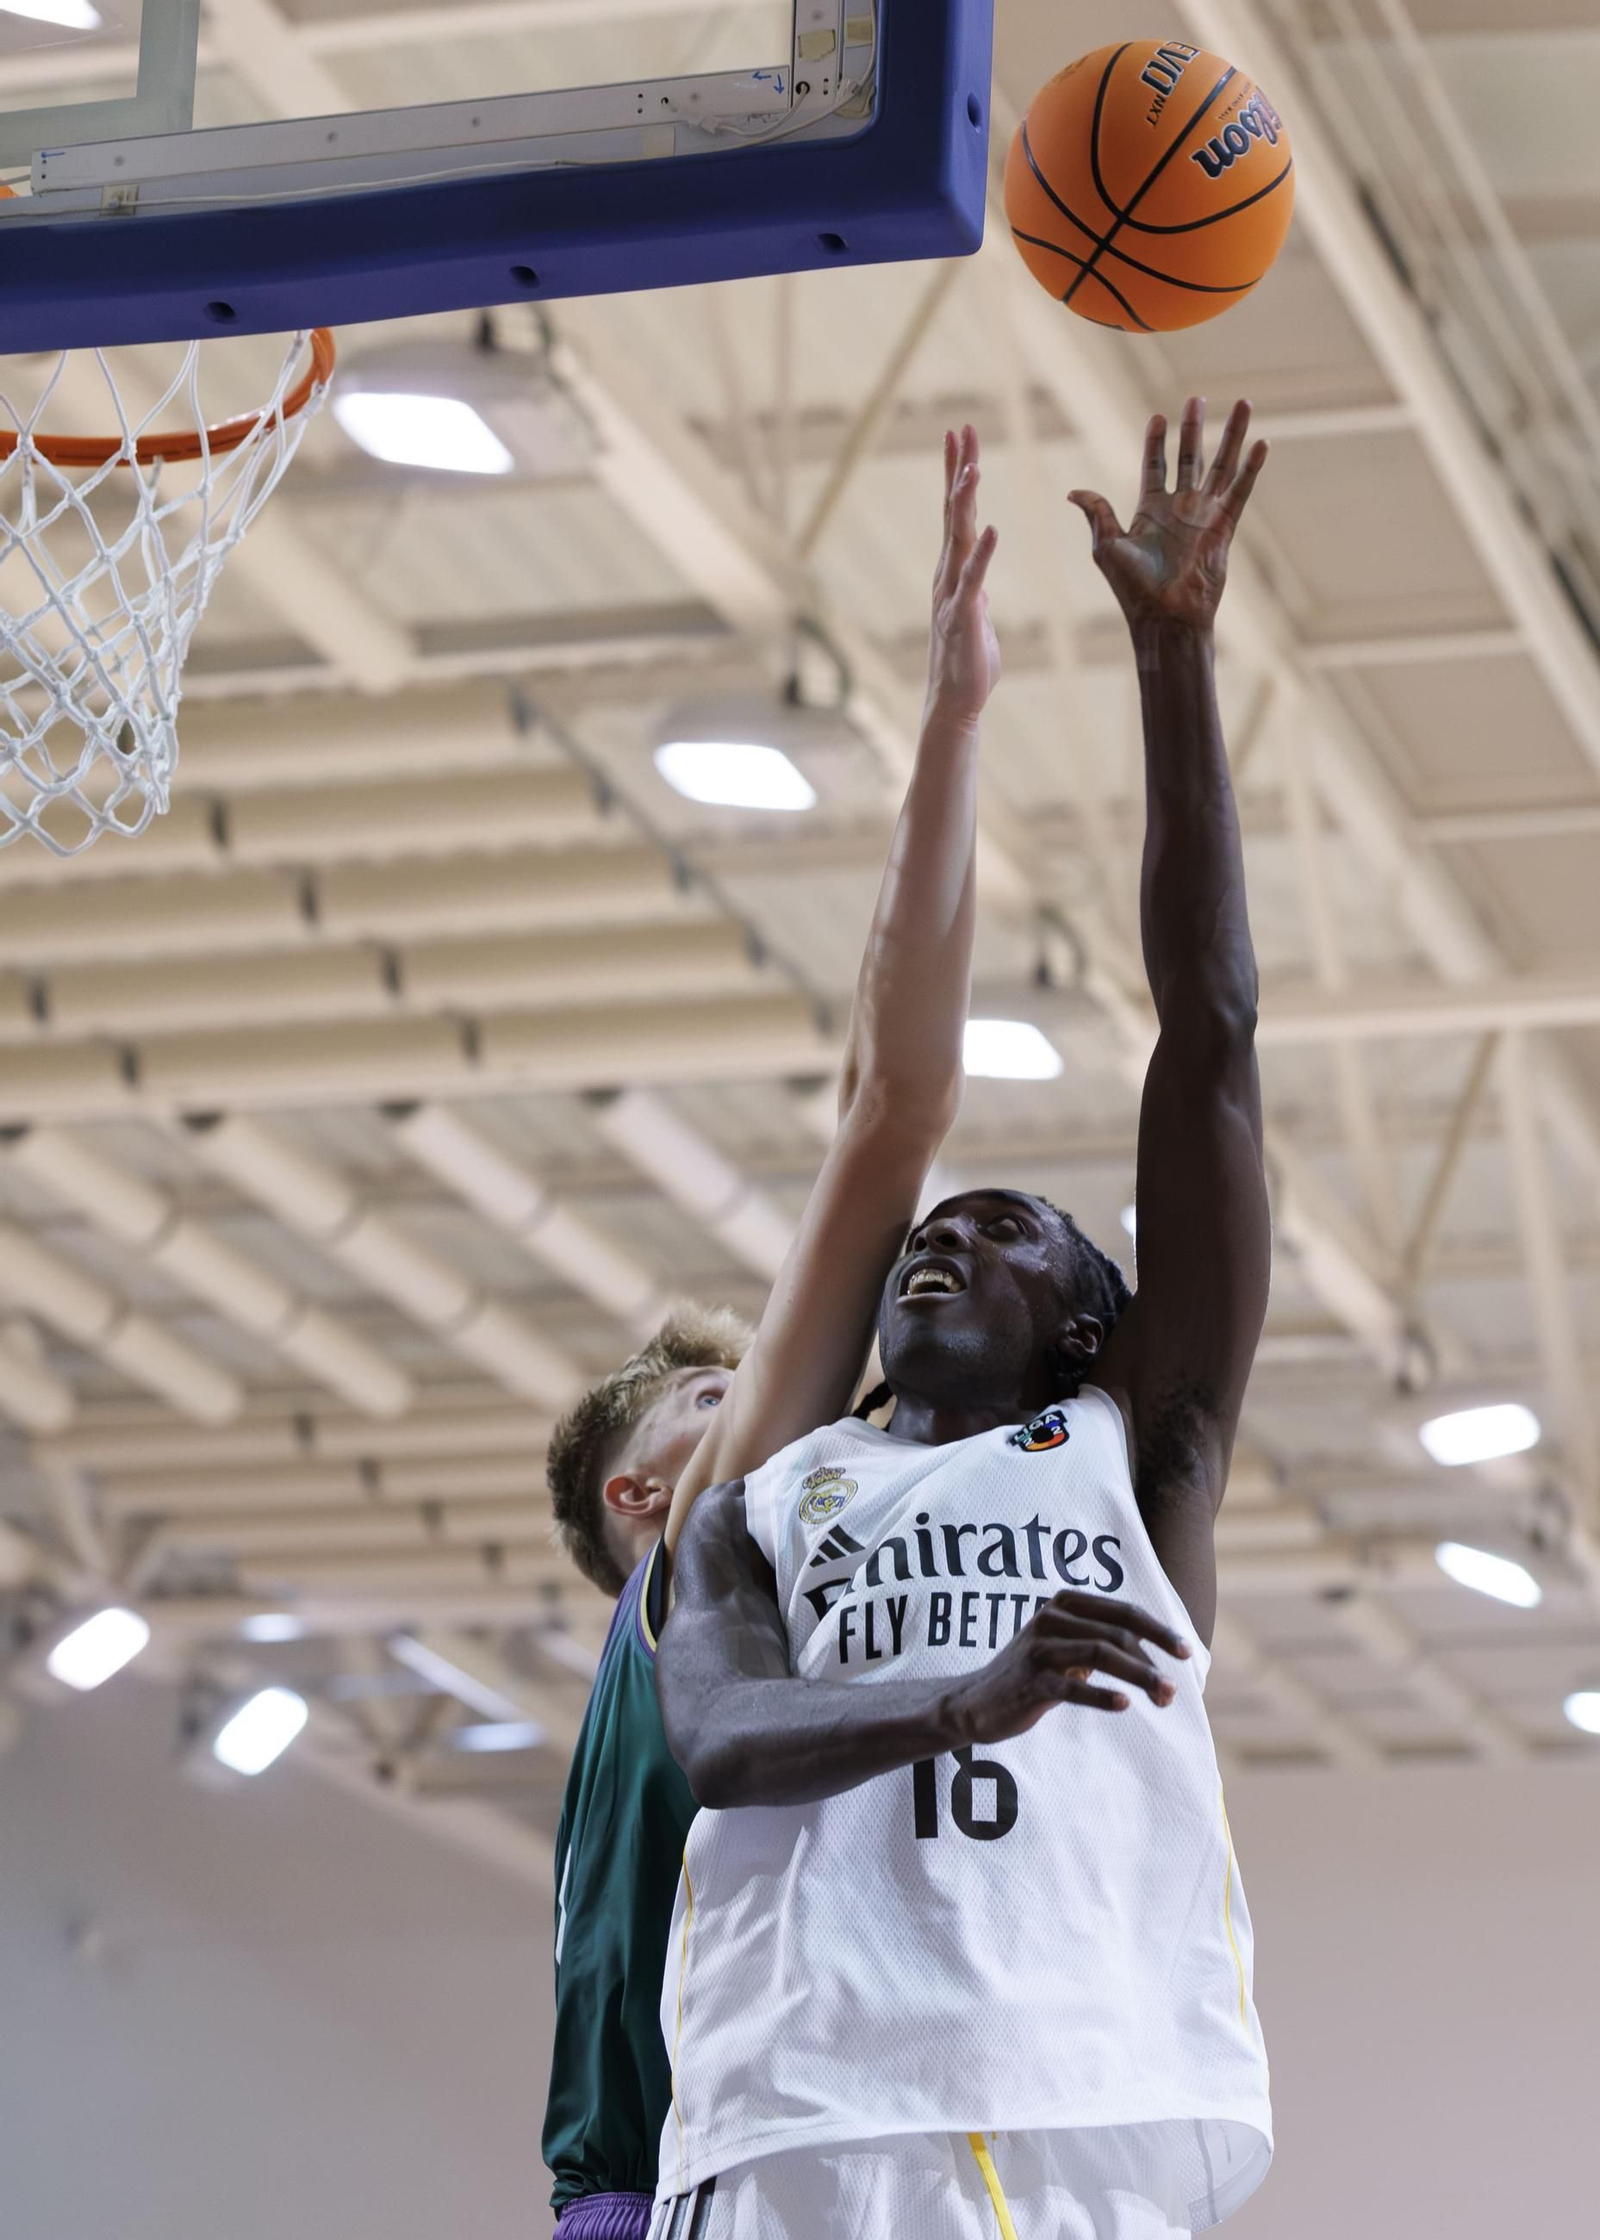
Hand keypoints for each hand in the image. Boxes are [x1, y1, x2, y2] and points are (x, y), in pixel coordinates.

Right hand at [926, 424, 1000, 723]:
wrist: (955, 702)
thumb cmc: (968, 662)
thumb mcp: (976, 616)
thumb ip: (976, 593)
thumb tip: (980, 583)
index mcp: (954, 571)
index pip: (954, 514)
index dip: (956, 474)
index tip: (958, 438)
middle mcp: (948, 575)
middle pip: (952, 513)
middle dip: (957, 471)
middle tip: (960, 431)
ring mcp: (953, 594)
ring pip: (958, 539)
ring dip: (964, 503)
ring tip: (972, 469)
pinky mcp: (965, 617)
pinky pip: (974, 580)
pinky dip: (982, 555)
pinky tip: (991, 530)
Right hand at [944, 1589, 1190, 1743]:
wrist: (977, 1702)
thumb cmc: (1034, 1674)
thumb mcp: (1068, 1648)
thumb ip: (1104, 1643)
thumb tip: (1160, 1657)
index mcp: (1065, 1604)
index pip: (1123, 1612)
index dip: (1158, 1631)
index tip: (1186, 1653)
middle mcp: (1051, 1618)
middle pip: (1116, 1634)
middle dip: (1151, 1661)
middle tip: (1175, 1690)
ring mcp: (1038, 1649)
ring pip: (1099, 1655)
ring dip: (1138, 1676)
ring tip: (1163, 1696)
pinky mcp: (1029, 1681)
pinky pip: (1071, 1687)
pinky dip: (1100, 1695)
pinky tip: (1123, 1704)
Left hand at [1069, 397, 1267, 634]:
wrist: (1165, 617)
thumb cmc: (1133, 589)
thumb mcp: (1107, 547)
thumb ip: (1098, 515)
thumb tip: (1073, 492)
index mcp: (1150, 510)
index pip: (1154, 466)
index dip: (1156, 442)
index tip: (1158, 417)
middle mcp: (1179, 508)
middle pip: (1189, 458)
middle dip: (1193, 428)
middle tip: (1196, 398)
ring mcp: (1203, 515)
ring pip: (1221, 466)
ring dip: (1231, 435)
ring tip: (1243, 403)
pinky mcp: (1224, 527)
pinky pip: (1240, 491)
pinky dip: (1251, 468)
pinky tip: (1261, 443)